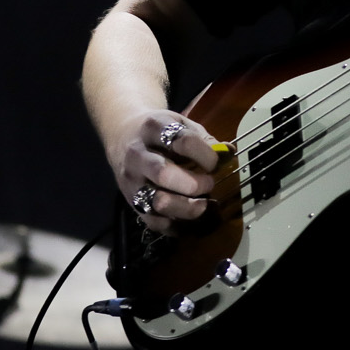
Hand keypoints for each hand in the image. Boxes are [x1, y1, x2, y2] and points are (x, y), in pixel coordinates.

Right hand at [115, 108, 222, 234]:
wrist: (122, 135)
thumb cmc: (160, 132)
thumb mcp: (180, 124)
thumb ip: (204, 140)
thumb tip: (227, 154)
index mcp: (153, 128)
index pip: (182, 142)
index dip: (205, 155)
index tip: (216, 162)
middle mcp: (138, 155)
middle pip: (164, 174)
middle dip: (194, 184)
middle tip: (209, 183)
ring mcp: (131, 181)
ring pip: (157, 202)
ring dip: (187, 208)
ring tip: (203, 204)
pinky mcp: (130, 202)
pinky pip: (153, 221)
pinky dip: (175, 225)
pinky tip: (188, 218)